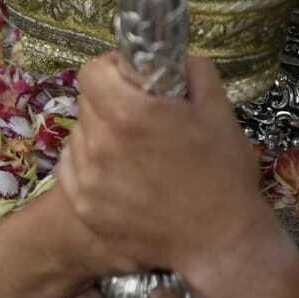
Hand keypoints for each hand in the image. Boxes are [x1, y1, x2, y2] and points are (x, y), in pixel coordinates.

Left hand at [58, 53, 274, 277]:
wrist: (220, 240)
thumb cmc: (223, 174)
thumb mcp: (218, 111)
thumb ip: (192, 73)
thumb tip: (173, 57)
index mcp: (130, 114)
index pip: (91, 72)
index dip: (111, 69)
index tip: (130, 79)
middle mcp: (100, 144)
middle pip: (86, 103)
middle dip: (110, 102)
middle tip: (140, 118)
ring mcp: (88, 178)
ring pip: (80, 137)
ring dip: (101, 136)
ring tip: (135, 152)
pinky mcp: (84, 205)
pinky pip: (74, 169)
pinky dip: (92, 167)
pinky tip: (123, 176)